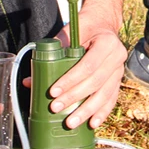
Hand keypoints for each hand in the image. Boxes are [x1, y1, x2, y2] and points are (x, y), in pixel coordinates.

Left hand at [46, 0, 125, 129]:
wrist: (104, 24)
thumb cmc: (86, 28)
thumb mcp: (72, 31)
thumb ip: (53, 51)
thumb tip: (29, 80)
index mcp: (107, 42)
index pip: (88, 65)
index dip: (70, 80)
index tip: (53, 91)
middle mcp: (117, 56)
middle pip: (96, 82)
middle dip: (74, 97)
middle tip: (55, 108)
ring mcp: (120, 70)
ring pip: (105, 94)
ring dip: (87, 110)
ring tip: (71, 122)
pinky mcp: (118, 80)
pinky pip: (112, 98)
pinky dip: (102, 112)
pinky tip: (92, 123)